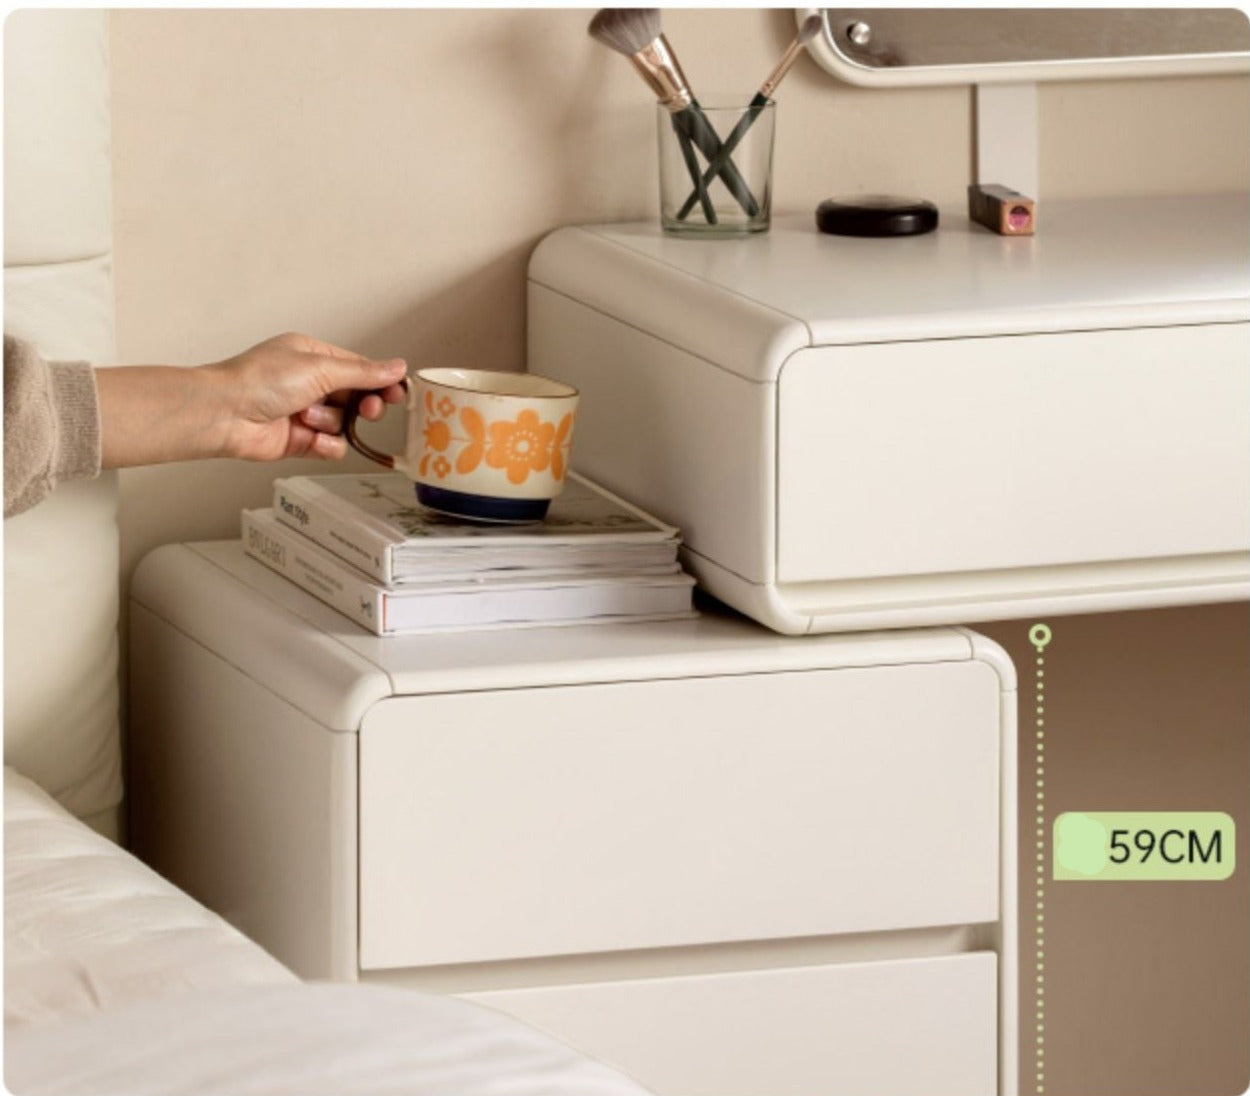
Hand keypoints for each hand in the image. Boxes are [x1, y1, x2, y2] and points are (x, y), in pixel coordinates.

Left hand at [206, 333, 407, 461]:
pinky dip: (325, 444)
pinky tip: (310, 438)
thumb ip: (363, 372)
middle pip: (356, 397)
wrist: (225, 414)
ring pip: (343, 423)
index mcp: (313, 356)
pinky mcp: (300, 440)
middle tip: (368, 410)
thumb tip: (396, 367)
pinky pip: (331, 446)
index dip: (381, 381)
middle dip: (363, 405)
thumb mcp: (320, 368)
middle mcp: (309, 382)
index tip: (398, 392)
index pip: (359, 368)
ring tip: (306, 417)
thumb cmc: (260, 381)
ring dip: (329, 422)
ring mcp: (305, 412)